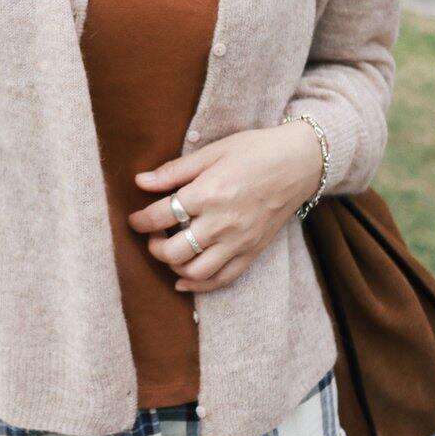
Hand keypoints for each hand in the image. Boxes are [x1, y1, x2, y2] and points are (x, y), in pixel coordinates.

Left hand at [127, 121, 322, 292]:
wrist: (299, 162)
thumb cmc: (255, 150)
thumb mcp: (213, 152)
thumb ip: (174, 171)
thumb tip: (140, 182)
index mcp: (208, 193)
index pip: (161, 216)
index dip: (140, 220)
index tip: (135, 219)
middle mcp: (222, 222)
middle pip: (173, 251)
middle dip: (154, 246)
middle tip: (153, 235)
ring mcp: (239, 241)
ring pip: (195, 272)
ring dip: (174, 266)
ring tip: (170, 251)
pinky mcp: (252, 252)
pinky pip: (222, 279)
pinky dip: (199, 285)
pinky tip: (184, 279)